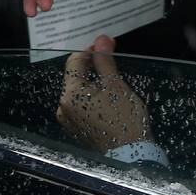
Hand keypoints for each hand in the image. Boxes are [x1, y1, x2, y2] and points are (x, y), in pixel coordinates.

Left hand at [58, 34, 149, 150]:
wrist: (132, 156)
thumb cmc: (125, 119)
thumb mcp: (116, 86)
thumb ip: (105, 61)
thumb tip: (101, 39)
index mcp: (70, 95)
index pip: (74, 62)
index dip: (90, 51)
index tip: (105, 46)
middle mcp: (63, 107)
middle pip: (74, 77)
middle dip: (91, 67)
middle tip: (109, 61)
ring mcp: (69, 120)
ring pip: (78, 91)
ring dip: (91, 82)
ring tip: (110, 79)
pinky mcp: (76, 128)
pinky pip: (80, 105)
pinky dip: (90, 97)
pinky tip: (106, 98)